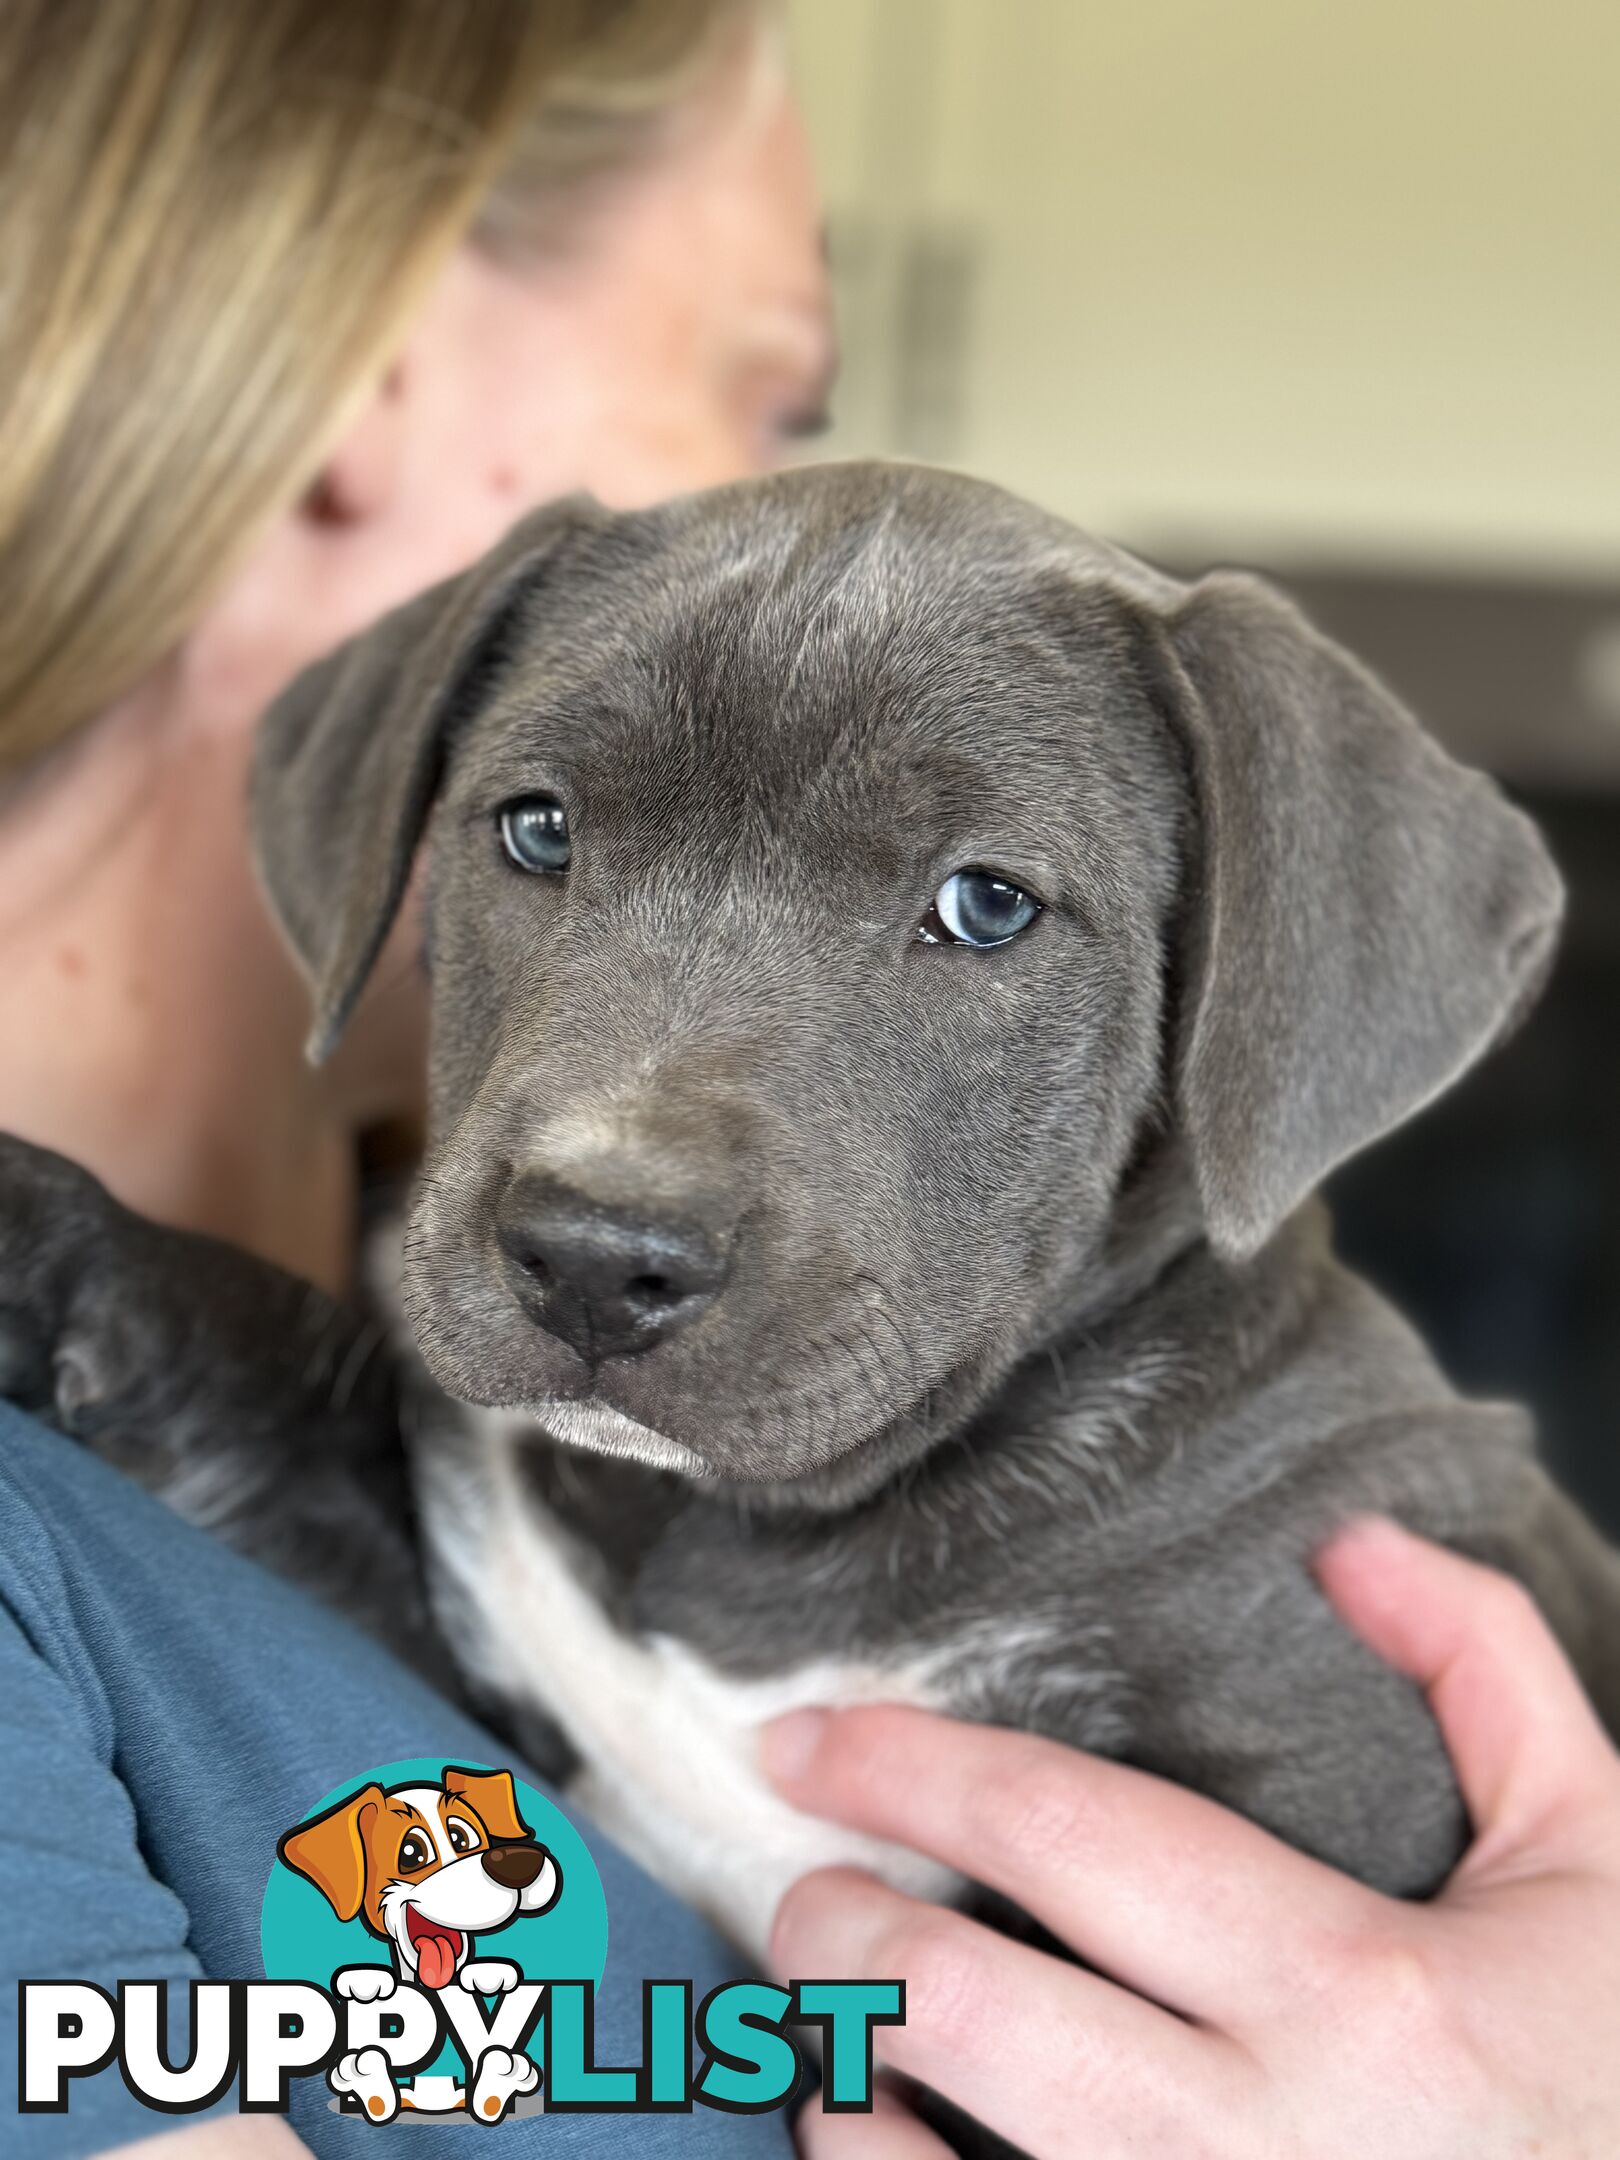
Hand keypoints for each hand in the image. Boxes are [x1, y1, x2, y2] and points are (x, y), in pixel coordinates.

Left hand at [764, 1520, 1619, 2158]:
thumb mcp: (1595, 1858)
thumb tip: (1344, 1543)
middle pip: (964, 2008)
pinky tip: (880, 2136)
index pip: (1073, 1836)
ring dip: (837, 2075)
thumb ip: (1483, 1667)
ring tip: (833, 2014)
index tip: (808, 1737)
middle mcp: (1269, 2153)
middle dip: (840, 1922)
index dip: (910, 1768)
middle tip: (814, 1876)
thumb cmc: (1613, 2081)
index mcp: (1365, 1998)